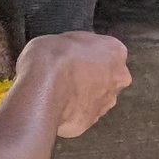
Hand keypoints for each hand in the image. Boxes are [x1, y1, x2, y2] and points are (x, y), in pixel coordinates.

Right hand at [12, 30, 131, 141]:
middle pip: (106, 76)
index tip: (73, 55)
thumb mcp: (61, 36)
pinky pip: (81, 114)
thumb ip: (75, 45)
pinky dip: (70, 111)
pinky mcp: (91, 122)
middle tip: (66, 74)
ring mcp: (106, 103)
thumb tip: (70, 51)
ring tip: (58, 90)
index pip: (107, 50)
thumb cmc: (52, 59)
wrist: (41, 91)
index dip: (86, 52)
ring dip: (80, 94)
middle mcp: (117, 78)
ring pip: (96, 97)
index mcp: (115, 51)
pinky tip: (55, 104)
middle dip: (89, 76)